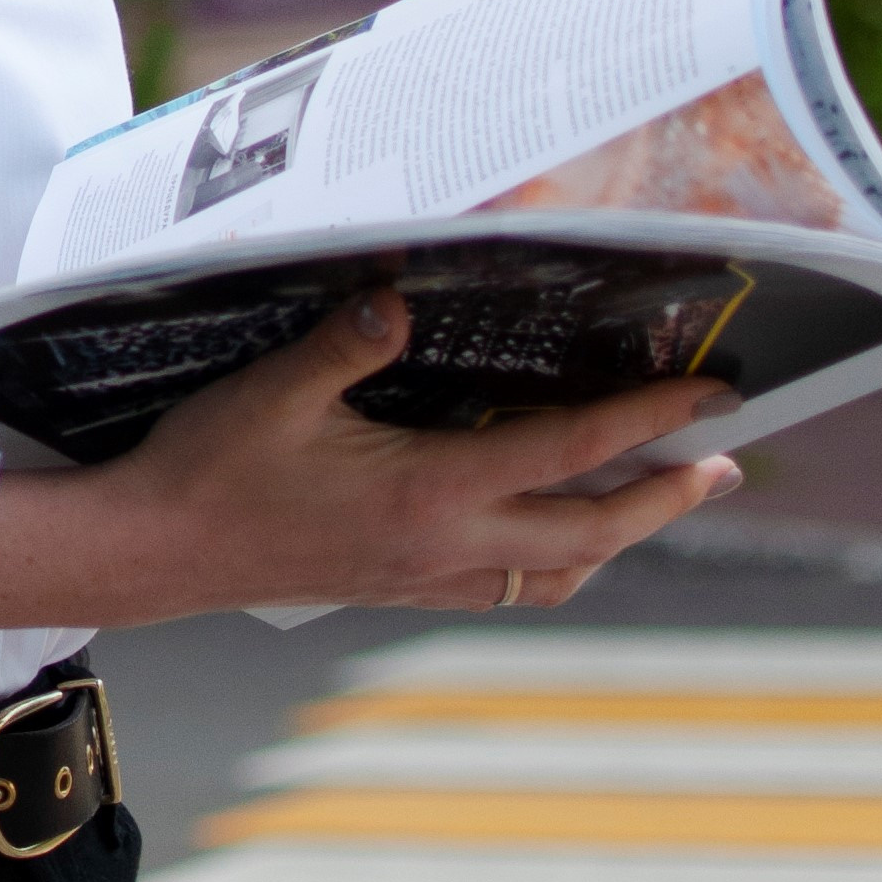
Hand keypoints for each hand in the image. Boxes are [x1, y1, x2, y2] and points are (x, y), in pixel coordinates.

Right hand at [0, 287, 743, 633]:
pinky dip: (555, 561)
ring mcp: (426, 576)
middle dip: (665, 497)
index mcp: (430, 493)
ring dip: (618, 536)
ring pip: (558, 570)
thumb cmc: (212, 465)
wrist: (158, 552)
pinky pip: (510, 585)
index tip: (710, 403)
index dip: (647, 425)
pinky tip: (550, 537)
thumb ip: (347, 343)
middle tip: (722, 464)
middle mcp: (446, 546)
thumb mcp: (275, 388)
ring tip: (654, 500)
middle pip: (592, 532)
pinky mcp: (400, 587)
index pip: (567, 453)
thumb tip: (402, 295)